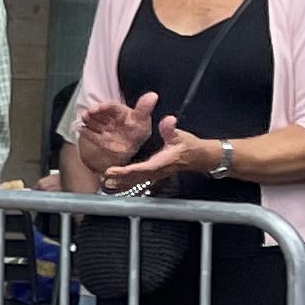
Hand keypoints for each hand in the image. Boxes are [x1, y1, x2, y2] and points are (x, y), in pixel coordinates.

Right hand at [74, 88, 159, 167]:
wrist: (130, 148)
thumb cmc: (137, 131)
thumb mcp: (142, 121)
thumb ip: (144, 109)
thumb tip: (153, 95)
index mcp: (121, 112)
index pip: (111, 107)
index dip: (104, 107)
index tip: (97, 108)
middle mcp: (110, 118)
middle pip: (100, 114)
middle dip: (93, 113)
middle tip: (86, 114)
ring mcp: (103, 128)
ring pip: (94, 122)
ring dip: (88, 121)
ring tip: (82, 120)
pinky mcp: (98, 137)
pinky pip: (91, 134)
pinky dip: (85, 132)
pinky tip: (79, 128)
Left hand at [101, 122, 226, 193]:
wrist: (199, 157)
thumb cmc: (189, 145)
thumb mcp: (180, 135)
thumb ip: (171, 129)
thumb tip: (168, 120)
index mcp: (162, 162)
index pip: (142, 168)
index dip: (127, 170)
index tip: (114, 170)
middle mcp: (157, 171)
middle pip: (136, 177)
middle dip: (120, 178)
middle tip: (104, 177)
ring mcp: (156, 175)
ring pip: (137, 181)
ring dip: (122, 183)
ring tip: (106, 184)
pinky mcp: (155, 175)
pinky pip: (139, 180)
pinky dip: (128, 182)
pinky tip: (117, 183)